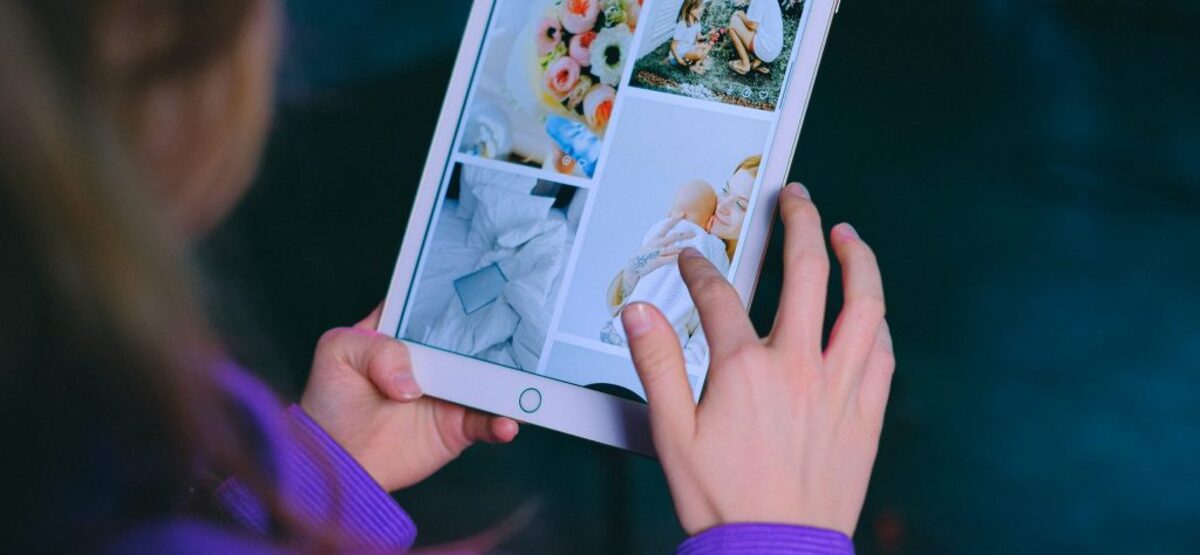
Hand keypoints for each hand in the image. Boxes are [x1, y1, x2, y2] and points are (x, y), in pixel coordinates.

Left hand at [300, 306, 518, 490]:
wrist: (336, 461)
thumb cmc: (329, 400)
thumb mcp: (338, 353)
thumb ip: (374, 350)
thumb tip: (412, 382)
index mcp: (407, 331)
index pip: (439, 304)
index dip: (461, 291)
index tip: (490, 279)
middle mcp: (435, 358)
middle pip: (476, 338)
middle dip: (502, 330)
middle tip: (529, 325)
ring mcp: (450, 392)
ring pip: (491, 379)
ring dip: (512, 378)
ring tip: (528, 379)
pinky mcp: (457, 427)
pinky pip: (487, 423)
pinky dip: (502, 423)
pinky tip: (506, 423)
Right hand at [620, 216, 696, 293]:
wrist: (633, 267)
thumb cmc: (644, 257)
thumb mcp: (652, 246)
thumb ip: (662, 241)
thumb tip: (672, 238)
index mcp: (656, 238)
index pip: (666, 226)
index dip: (674, 219)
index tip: (683, 213)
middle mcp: (657, 244)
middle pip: (673, 237)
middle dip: (684, 234)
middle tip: (694, 233)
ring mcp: (657, 253)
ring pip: (673, 248)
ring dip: (684, 248)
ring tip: (695, 248)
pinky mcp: (657, 262)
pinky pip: (670, 259)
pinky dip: (678, 258)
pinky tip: (686, 259)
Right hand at [622, 183, 892, 536]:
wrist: (774, 552)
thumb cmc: (721, 499)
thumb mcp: (670, 433)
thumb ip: (656, 364)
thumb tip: (639, 311)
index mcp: (746, 369)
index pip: (720, 296)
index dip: (700, 268)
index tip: (690, 257)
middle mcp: (799, 368)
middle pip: (807, 273)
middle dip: (799, 223)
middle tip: (796, 198)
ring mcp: (840, 388)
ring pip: (862, 304)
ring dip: (857, 260)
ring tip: (846, 234)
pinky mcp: (866, 414)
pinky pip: (881, 353)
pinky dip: (876, 322)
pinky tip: (870, 311)